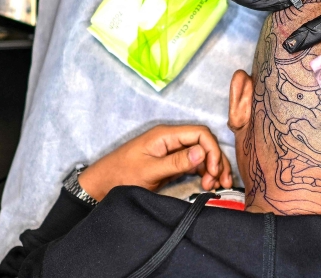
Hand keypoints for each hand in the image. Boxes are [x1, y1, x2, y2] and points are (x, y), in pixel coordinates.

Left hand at [77, 125, 232, 201]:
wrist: (101, 185)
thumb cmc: (121, 175)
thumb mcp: (149, 171)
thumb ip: (176, 161)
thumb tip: (202, 152)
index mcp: (165, 135)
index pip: (200, 134)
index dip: (211, 151)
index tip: (213, 171)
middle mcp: (171, 139)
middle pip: (204, 143)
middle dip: (216, 160)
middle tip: (220, 182)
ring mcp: (172, 150)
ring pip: (201, 154)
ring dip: (212, 167)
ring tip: (215, 186)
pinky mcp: (171, 162)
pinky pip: (194, 163)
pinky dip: (204, 172)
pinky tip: (208, 184)